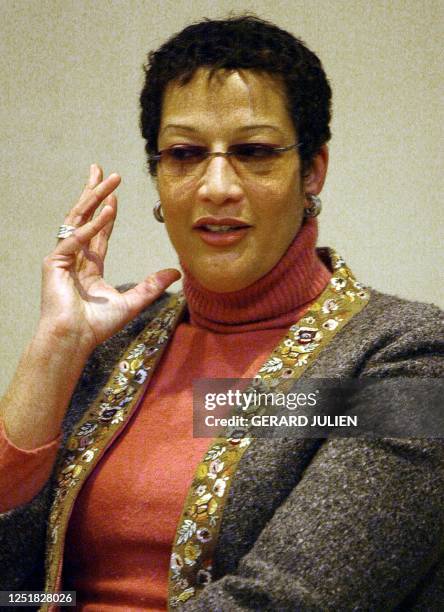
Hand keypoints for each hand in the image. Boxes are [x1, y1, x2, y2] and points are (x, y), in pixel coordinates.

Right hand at [38, 164, 179, 355]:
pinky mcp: (54, 263)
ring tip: (106, 179)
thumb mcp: (132, 302)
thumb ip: (152, 286)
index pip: (99, 231)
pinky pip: (75, 239)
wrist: (74, 340)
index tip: (114, 193)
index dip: (107, 211)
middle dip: (94, 192)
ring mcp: (62, 258)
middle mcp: (74, 257)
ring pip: (78, 219)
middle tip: (102, 169)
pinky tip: (107, 211)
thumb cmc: (96, 326)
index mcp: (89, 266)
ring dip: (93, 198)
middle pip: (85, 216)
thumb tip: (176, 272)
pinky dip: (91, 226)